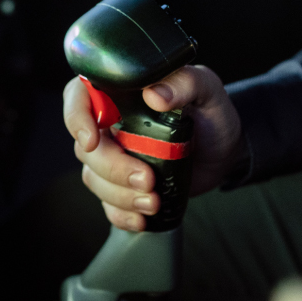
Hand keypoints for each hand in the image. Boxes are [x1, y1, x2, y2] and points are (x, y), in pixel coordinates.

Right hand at [63, 66, 244, 230]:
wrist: (224, 150)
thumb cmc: (211, 113)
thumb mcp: (207, 89)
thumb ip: (185, 83)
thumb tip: (155, 95)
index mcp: (119, 92)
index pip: (79, 96)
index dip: (76, 118)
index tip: (92, 140)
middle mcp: (109, 123)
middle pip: (85, 147)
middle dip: (112, 168)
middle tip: (146, 178)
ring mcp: (114, 156)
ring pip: (94, 178)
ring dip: (120, 194)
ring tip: (154, 200)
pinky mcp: (123, 184)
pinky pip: (108, 203)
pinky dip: (122, 214)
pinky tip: (143, 217)